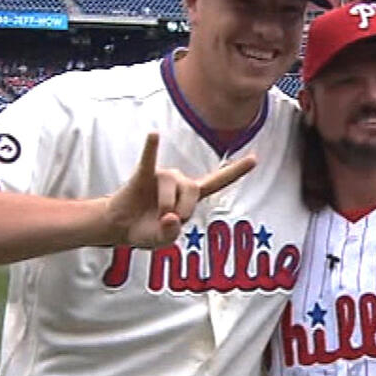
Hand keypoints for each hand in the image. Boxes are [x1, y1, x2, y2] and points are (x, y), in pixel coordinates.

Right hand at [103, 133, 255, 246]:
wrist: (120, 228)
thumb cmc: (147, 231)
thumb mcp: (163, 241)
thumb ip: (170, 234)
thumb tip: (171, 218)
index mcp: (191, 195)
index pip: (218, 181)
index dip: (236, 171)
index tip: (255, 158)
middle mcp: (180, 181)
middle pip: (194, 188)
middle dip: (183, 209)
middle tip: (168, 221)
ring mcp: (162, 176)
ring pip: (172, 187)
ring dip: (164, 205)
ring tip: (156, 215)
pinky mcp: (143, 174)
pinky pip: (149, 159)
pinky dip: (151, 147)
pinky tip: (154, 134)